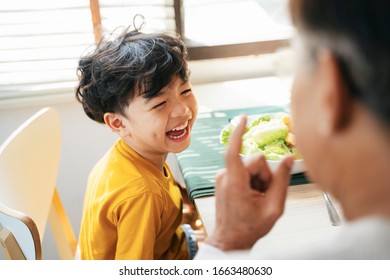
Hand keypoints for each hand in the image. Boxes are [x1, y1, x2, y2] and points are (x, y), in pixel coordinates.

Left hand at [205, 115, 293, 250]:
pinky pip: (243, 170)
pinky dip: (251, 180)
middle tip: (264, 195)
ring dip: (258, 178)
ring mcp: (223, 177)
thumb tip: (288, 159)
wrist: (231, 239)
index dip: (238, 133)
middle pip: (255, 160)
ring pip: (250, 165)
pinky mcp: (224, 178)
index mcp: (235, 183)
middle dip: (265, 174)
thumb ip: (282, 181)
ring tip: (256, 197)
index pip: (233, 151)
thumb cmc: (249, 227)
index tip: (244, 118)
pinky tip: (250, 195)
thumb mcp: (274, 207)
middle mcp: (225, 176)